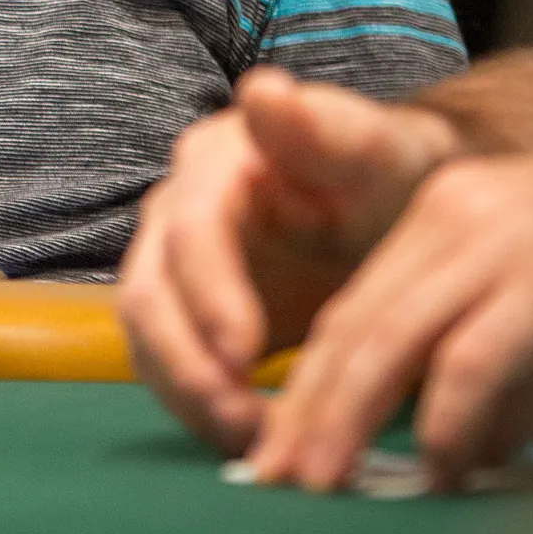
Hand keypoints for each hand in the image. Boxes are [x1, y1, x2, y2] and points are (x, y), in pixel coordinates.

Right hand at [118, 66, 454, 450]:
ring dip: (187, 396)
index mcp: (216, 162)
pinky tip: (250, 439)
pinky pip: (165, 365)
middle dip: (188, 364)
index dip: (210, 295)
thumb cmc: (386, 176)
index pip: (193, 231)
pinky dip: (197, 408)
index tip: (246, 356)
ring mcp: (170, 262)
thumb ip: (325, 126)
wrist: (384, 210)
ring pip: (146, 336)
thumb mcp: (375, 147)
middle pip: (149, 292)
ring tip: (252, 443)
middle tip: (246, 425)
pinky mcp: (182, 312)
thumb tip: (265, 90)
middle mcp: (175, 209)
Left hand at [250, 154, 532, 489]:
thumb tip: (436, 455)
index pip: (349, 312)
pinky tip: (440, 469)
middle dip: (309, 413)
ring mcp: (507, 241)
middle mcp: (461, 215)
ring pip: (394, 339)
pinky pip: (472, 356)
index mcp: (442, 218)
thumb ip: (470, 351)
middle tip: (277, 487)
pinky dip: (446, 420)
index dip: (304, 389)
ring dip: (351, 419)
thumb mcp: (522, 296)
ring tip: (331, 487)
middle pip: (355, 326)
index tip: (269, 457)